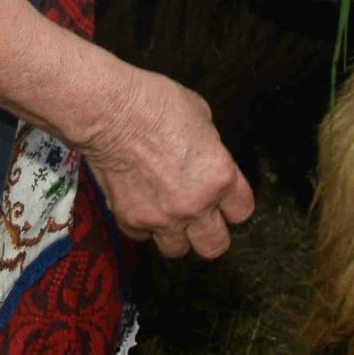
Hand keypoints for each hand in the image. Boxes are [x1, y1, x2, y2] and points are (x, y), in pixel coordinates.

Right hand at [76, 69, 255, 259]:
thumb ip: (209, 150)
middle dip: (212, 232)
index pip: (242, 211)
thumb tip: (205, 159)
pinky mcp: (130, 219)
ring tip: (169, 214)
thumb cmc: (156, 104)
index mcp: (219, 177)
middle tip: (202, 218)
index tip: (226, 198)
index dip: (234, 203)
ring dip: (176, 234)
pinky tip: (141, 205)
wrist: (111, 112)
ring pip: (177, 250)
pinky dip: (143, 225)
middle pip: (215, 245)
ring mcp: (161, 217)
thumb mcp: (202, 117)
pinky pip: (142, 237)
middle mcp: (194, 204)